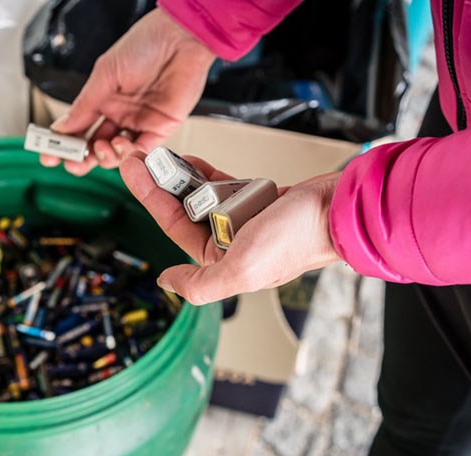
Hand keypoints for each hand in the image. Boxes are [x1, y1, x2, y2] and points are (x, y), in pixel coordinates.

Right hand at [40, 8, 215, 175]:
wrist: (179, 40)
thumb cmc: (144, 45)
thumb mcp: (105, 74)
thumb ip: (85, 105)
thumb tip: (62, 127)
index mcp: (102, 99)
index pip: (78, 128)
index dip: (64, 144)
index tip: (49, 155)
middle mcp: (120, 114)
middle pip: (96, 147)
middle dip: (83, 159)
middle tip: (73, 162)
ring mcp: (139, 123)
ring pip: (118, 154)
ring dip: (106, 156)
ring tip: (102, 146)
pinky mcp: (161, 129)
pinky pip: (143, 151)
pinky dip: (130, 155)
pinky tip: (121, 147)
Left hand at [119, 152, 341, 304]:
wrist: (337, 208)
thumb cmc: (295, 239)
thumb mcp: (241, 270)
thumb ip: (200, 285)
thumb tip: (166, 282)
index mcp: (222, 263)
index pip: (175, 227)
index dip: (150, 198)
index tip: (133, 172)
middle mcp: (230, 244)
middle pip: (184, 210)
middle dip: (161, 184)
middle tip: (142, 157)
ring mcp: (244, 221)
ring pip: (203, 196)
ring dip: (183, 176)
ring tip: (164, 155)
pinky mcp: (258, 201)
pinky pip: (225, 186)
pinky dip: (208, 174)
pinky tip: (192, 162)